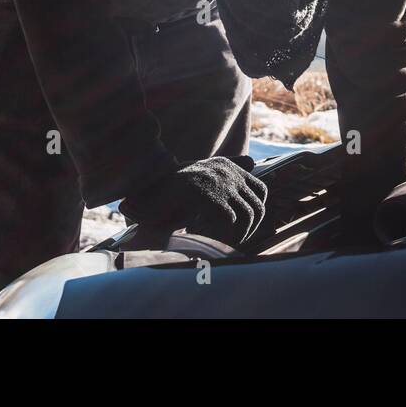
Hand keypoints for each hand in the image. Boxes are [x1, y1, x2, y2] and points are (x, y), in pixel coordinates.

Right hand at [121, 156, 267, 245]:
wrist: (146, 184)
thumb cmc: (171, 183)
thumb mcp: (201, 170)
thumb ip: (227, 165)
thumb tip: (252, 162)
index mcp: (226, 165)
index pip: (260, 189)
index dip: (256, 211)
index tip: (246, 227)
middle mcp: (227, 172)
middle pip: (257, 206)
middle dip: (250, 229)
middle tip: (236, 242)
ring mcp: (220, 182)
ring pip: (247, 215)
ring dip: (239, 234)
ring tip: (225, 244)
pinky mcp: (210, 194)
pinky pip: (230, 220)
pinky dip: (224, 233)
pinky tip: (211, 238)